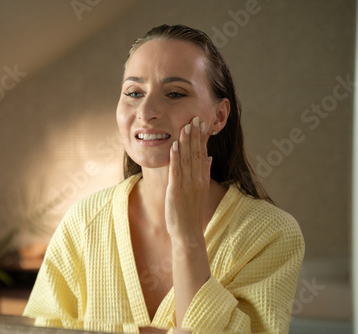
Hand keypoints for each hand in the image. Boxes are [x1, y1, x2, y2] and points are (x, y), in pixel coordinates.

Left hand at [165, 116, 211, 239]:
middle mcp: (197, 180)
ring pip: (187, 159)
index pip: (203, 154)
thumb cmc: (192, 213)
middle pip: (197, 153)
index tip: (201, 124)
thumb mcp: (201, 192)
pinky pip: (176, 171)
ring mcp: (188, 185)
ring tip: (185, 126)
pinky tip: (174, 145)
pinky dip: (176, 157)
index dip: (202, 138)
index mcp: (203, 179)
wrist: (189, 233)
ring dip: (186, 141)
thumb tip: (208, 158)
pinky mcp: (176, 191)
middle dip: (195, 135)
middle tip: (195, 118)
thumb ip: (204, 174)